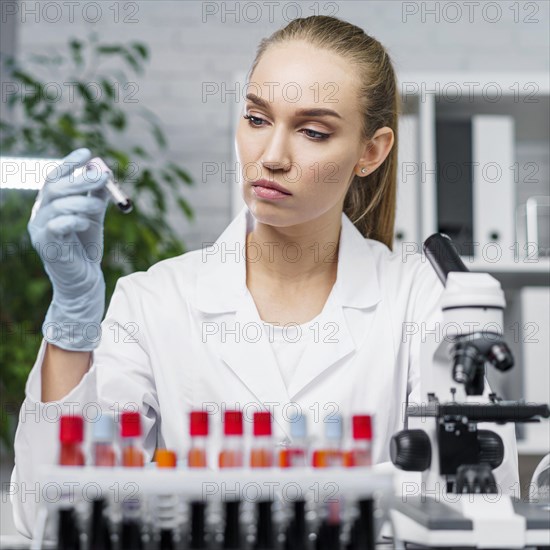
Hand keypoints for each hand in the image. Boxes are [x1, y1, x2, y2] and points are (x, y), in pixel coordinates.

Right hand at [27, 148, 110, 350]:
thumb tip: (104, 173)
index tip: (88, 152)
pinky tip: (86, 224)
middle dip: (81, 179)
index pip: (56, 176)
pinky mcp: (46, 246)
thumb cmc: (87, 248)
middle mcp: (40, 213)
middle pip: (55, 187)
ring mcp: (40, 229)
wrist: (84, 281)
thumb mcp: (93, 217)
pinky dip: (74, 220)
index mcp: (50, 203)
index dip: (70, 163)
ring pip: (58, 205)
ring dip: (83, 201)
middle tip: (104, 176)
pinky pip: (57, 226)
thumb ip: (96, 197)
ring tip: (100, 207)